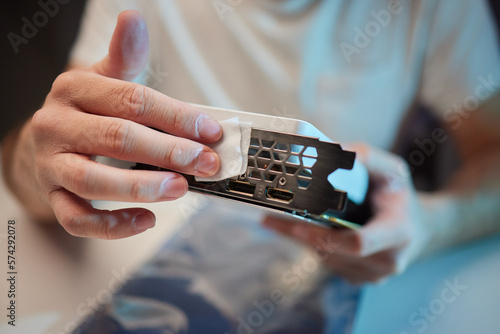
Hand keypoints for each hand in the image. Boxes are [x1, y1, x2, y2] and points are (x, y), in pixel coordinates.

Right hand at [25, 11, 221, 238]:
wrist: (45, 138)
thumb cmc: (87, 110)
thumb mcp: (104, 78)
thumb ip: (125, 57)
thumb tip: (133, 18)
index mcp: (75, 89)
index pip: (132, 101)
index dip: (176, 117)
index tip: (211, 131)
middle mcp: (58, 125)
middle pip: (117, 139)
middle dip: (168, 153)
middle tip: (205, 163)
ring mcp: (52, 164)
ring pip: (93, 181)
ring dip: (141, 188)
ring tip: (179, 189)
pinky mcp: (53, 195)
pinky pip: (77, 218)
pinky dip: (112, 224)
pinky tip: (146, 219)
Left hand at [263, 144, 429, 283]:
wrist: (417, 227)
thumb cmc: (399, 195)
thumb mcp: (391, 169)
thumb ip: (364, 157)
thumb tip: (329, 148)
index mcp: (398, 232)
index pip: (359, 243)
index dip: (324, 235)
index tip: (297, 222)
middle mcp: (388, 260)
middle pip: (333, 252)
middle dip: (301, 234)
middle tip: (269, 218)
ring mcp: (374, 274)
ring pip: (326, 259)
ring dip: (301, 240)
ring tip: (276, 221)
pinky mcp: (360, 279)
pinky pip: (329, 265)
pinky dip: (311, 246)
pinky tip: (296, 229)